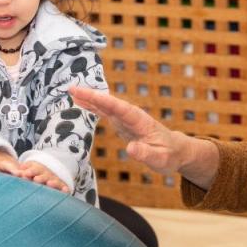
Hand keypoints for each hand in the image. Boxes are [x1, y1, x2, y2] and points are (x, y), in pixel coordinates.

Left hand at [15, 161, 69, 193]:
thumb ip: (23, 172)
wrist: (46, 174)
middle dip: (41, 177)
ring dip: (52, 182)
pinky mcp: (62, 187)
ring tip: (49, 183)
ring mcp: (54, 181)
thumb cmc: (33, 174)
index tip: (25, 174)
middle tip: (36, 179)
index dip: (30, 171)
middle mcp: (47, 175)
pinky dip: (65, 189)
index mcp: (37, 170)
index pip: (34, 169)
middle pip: (45, 175)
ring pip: (54, 181)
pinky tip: (65, 190)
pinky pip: (64, 188)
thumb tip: (16, 171)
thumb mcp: (27, 172)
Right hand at [69, 86, 218, 186]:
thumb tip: (130, 149)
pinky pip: (104, 112)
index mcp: (139, 120)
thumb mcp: (160, 159)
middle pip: (108, 102)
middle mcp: (131, 115)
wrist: (175, 151)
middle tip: (71, 88)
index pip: (117, 107)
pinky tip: (81, 103)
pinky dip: (92, 107)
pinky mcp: (121, 123)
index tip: (86, 94)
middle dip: (90, 95)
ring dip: (89, 98)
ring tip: (71, 92)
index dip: (101, 100)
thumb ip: (146, 154)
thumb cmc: (169, 155)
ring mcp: (125, 118)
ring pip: (104, 105)